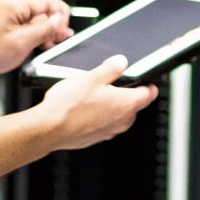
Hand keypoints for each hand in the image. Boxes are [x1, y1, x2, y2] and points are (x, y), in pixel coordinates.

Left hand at [0, 0, 73, 75]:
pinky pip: (30, 23)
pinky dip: (36, 33)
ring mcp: (11, 11)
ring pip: (38, 18)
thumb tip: (60, 21)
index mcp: (15, 4)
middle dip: (53, 27)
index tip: (62, 33)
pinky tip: (38, 44)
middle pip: (45, 10)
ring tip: (46, 46)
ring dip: (44, 32)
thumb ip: (45, 29)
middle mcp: (13, 4)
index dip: (60, 18)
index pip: (49, 2)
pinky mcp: (10, 19)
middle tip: (58, 42)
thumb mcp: (23, 42)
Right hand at [36, 56, 157, 150]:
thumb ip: (111, 69)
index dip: (149, 84)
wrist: (49, 129)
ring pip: (120, 115)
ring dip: (113, 106)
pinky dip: (100, 116)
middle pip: (135, 105)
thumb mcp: (91, 77)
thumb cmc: (69, 105)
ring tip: (94, 95)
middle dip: (128, 94)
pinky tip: (84, 108)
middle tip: (112, 83)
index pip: (150, 94)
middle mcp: (122, 121)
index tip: (146, 79)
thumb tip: (122, 62)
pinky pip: (105, 123)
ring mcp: (110, 131)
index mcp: (127, 104)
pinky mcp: (97, 138)